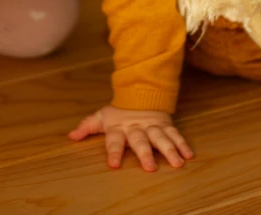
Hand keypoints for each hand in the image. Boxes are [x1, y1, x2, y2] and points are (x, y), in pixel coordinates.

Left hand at [68, 105, 192, 171]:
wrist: (140, 92)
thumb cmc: (119, 112)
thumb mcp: (102, 117)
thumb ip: (87, 126)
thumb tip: (71, 136)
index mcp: (119, 127)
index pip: (114, 140)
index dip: (113, 151)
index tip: (113, 165)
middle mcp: (137, 128)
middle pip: (140, 140)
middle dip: (145, 153)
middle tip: (150, 168)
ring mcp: (152, 126)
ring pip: (161, 137)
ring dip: (169, 150)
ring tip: (178, 163)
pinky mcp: (165, 124)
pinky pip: (174, 133)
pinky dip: (182, 143)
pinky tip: (189, 154)